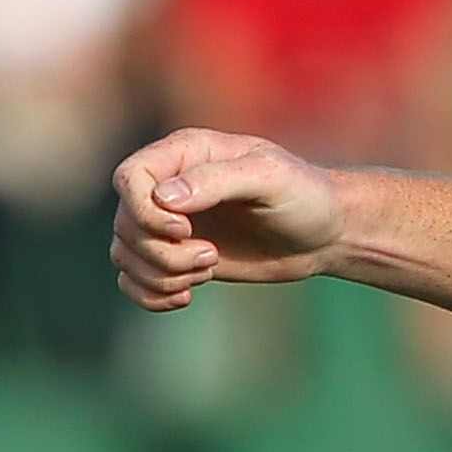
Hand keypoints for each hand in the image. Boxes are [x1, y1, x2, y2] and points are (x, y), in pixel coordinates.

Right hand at [110, 128, 348, 310]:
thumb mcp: (270, 178)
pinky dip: (149, 294)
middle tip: (211, 257)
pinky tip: (186, 297)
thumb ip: (218, 180)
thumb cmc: (304, 195)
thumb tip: (164, 199)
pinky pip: (133, 279)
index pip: (129, 178)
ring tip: (209, 270)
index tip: (186, 230)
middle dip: (163, 252)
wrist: (326, 233)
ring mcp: (169, 223)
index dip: (145, 211)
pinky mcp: (177, 256)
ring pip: (125, 254)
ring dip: (161, 274)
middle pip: (126, 224)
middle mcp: (167, 186)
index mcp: (184, 154)